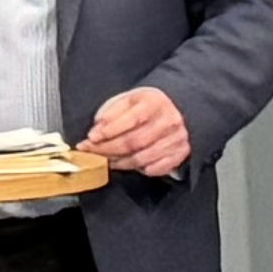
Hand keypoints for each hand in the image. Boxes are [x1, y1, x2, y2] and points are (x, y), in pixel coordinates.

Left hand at [78, 85, 192, 177]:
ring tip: (106, 160)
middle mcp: (169, 120)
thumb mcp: (125, 101)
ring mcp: (177, 138)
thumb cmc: (142, 107)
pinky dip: (140, 170)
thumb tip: (96, 132)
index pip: (131, 119)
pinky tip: (127, 164)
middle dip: (108, 149)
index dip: (109, 130)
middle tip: (91, 152)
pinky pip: (156, 169)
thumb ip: (109, 114)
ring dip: (119, 162)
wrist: (170, 110)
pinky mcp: (181, 153)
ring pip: (142, 158)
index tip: (91, 137)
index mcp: (154, 102)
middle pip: (134, 142)